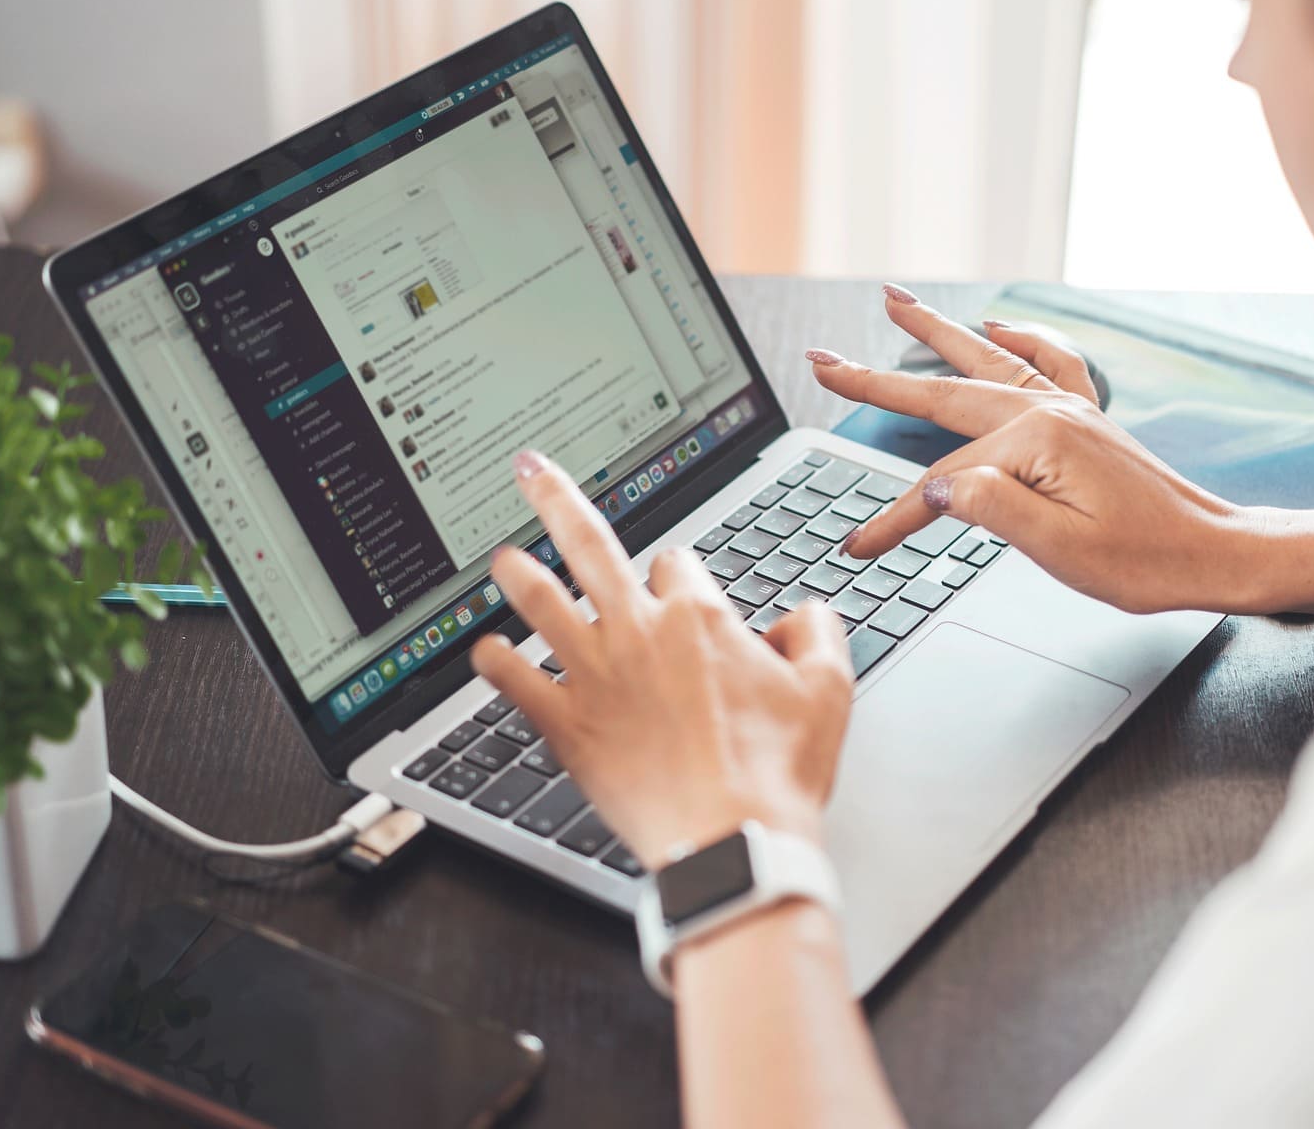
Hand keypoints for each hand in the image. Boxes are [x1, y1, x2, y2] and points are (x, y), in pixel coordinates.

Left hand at [472, 451, 855, 870]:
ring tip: (501, 556)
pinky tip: (483, 652)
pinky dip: (496, 664)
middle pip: (589, 545)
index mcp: (699, 618)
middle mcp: (640, 634)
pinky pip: (517, 684)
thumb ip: (818, 632)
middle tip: (531, 471)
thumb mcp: (830, 690)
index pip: (678, 563)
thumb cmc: (778, 774)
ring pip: (543, 604)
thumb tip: (804, 613)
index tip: (682, 596)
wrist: (732, 842)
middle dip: (556, 499)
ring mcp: (597, 678)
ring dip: (518, 575)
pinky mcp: (569, 727)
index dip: (681, 577)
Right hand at [807, 284, 1265, 615]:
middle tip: (823, 359)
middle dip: (878, 379)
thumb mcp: (1062, 550)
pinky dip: (1019, 341)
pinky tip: (998, 327)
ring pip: (986, 361)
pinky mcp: (1088, 419)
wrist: (1216, 553)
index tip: (859, 546)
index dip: (894, 518)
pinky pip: (1048, 363)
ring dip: (936, 333)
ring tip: (894, 301)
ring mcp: (1071, 409)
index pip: (941, 484)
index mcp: (1038, 444)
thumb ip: (993, 510)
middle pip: (944, 394)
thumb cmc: (1147, 562)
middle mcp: (1051, 412)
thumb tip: (936, 486)